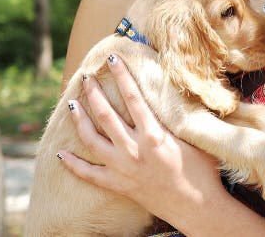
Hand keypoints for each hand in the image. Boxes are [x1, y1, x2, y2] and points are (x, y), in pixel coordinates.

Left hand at [58, 53, 225, 225]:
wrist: (197, 206)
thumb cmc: (203, 171)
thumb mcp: (195, 138)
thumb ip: (182, 118)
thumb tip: (183, 93)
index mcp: (154, 134)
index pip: (133, 98)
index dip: (122, 76)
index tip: (113, 59)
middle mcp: (134, 149)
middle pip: (106, 115)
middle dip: (94, 93)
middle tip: (86, 78)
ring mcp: (123, 168)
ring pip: (92, 140)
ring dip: (80, 121)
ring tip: (72, 104)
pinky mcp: (118, 185)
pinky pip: (89, 174)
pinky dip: (73, 165)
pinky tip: (61, 155)